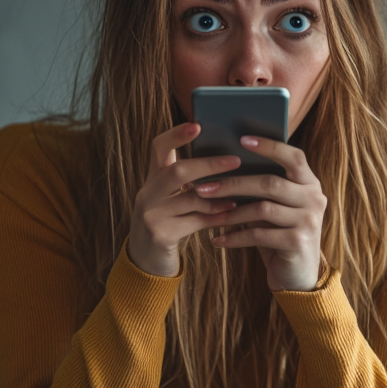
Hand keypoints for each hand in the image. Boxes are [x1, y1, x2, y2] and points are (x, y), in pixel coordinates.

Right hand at [128, 123, 241, 277]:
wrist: (145, 262)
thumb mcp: (171, 199)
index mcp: (151, 179)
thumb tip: (227, 159)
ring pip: (191, 198)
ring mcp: (151, 215)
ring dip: (219, 195)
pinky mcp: (161, 235)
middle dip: (209, 165)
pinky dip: (217, 217)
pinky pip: (196, 222)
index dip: (176, 134)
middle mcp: (147, 194)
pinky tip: (232, 213)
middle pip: (177, 170)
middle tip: (235, 161)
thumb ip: (188, 182)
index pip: (158, 147)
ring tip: (241, 190)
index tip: (198, 125)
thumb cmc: (168, 223)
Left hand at [194, 135, 326, 291]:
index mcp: (309, 183)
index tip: (241, 139)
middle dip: (233, 183)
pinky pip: (259, 234)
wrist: (296, 276)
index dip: (269, 146)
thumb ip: (262, 187)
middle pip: (270, 183)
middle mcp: (314, 199)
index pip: (294, 157)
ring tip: (208, 214)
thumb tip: (223, 164)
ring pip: (263, 208)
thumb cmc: (278, 235)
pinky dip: (235, 237)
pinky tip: (217, 239)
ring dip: (231, 211)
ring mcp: (309, 221)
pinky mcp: (298, 243)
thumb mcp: (274, 208)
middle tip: (204, 187)